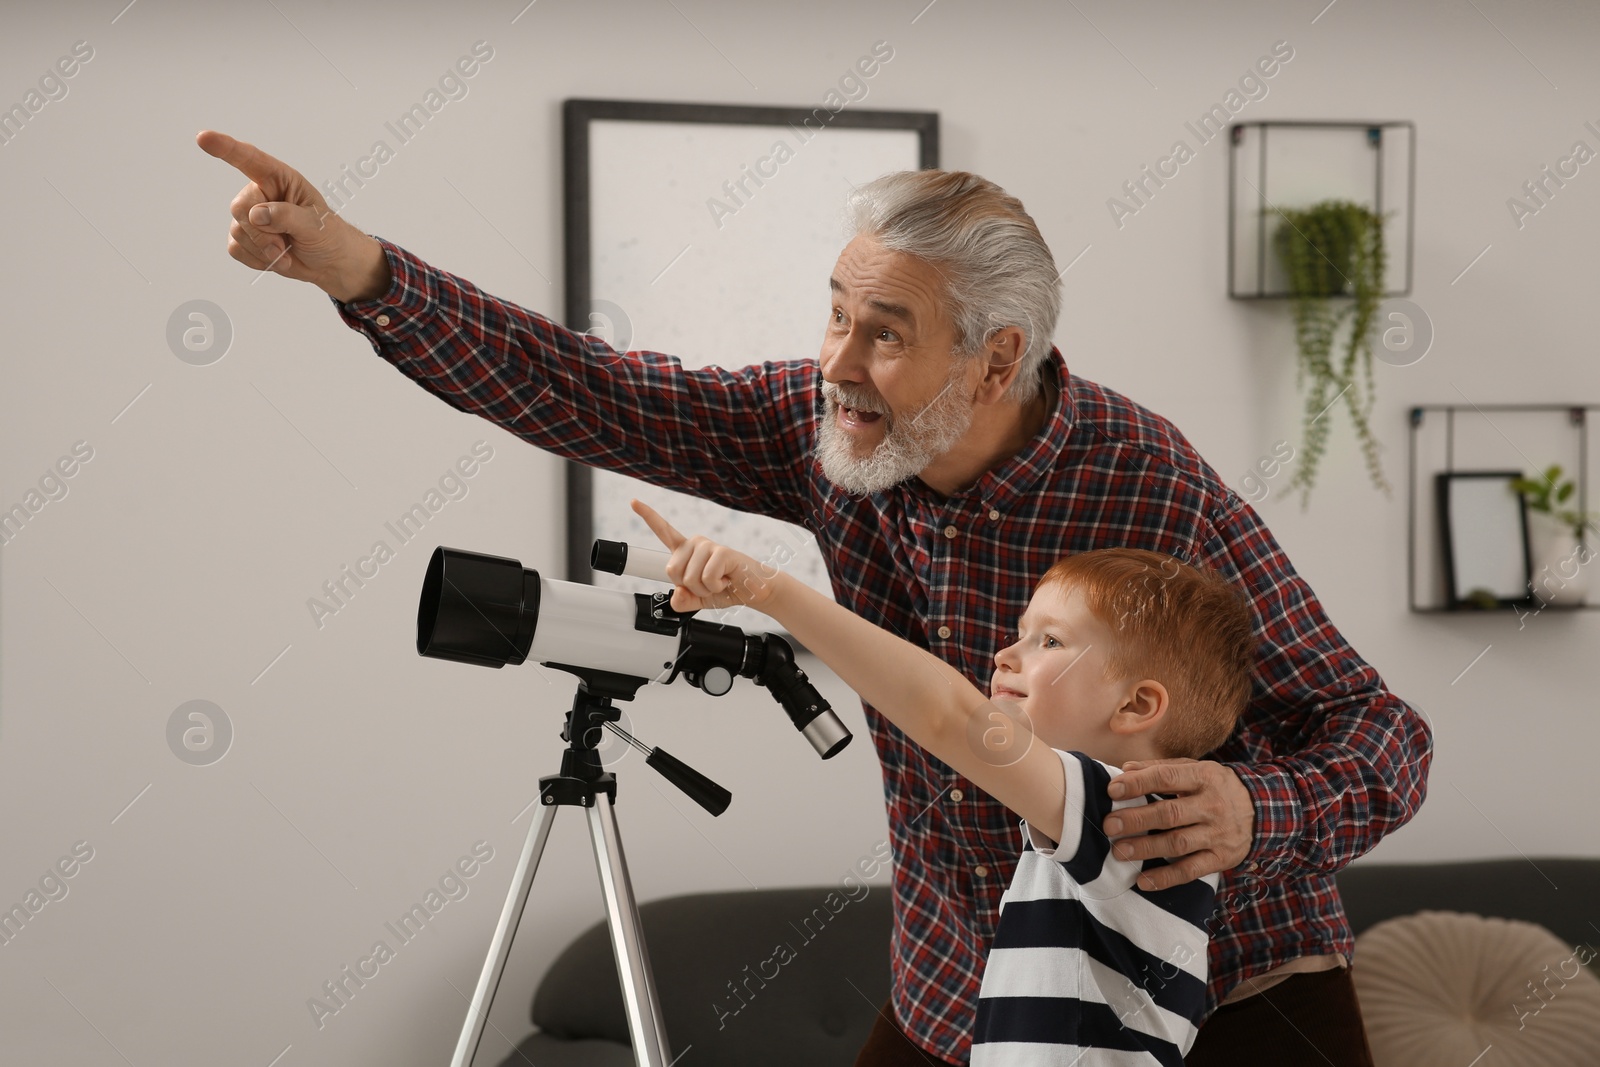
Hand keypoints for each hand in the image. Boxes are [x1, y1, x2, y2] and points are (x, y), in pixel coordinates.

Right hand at [196, 130, 390, 301]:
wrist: (328, 263)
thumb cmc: (327, 235)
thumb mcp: (315, 224)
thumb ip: (287, 216)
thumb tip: (256, 214)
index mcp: (280, 179)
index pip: (250, 159)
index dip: (225, 148)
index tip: (204, 138)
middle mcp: (260, 193)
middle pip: (240, 207)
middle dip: (262, 233)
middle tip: (285, 245)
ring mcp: (250, 216)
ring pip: (238, 230)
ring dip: (264, 249)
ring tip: (286, 251)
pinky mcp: (244, 238)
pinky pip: (236, 248)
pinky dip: (257, 260)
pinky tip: (275, 258)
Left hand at [630, 499, 782, 611]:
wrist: (753, 590)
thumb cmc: (727, 589)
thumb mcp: (698, 600)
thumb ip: (683, 601)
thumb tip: (677, 595)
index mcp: (686, 551)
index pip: (664, 531)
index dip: (648, 516)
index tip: (633, 501)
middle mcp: (695, 543)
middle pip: (672, 571)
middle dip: (689, 587)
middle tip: (708, 584)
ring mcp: (708, 545)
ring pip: (689, 578)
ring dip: (705, 589)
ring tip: (720, 582)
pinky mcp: (722, 551)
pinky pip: (707, 577)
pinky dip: (716, 587)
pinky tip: (726, 580)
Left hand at [1101, 758, 1254, 890]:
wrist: (1263, 810)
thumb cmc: (1217, 787)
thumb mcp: (1196, 769)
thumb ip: (1161, 768)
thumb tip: (1125, 769)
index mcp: (1204, 777)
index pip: (1166, 778)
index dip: (1138, 784)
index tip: (1112, 790)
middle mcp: (1212, 805)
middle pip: (1169, 813)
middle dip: (1136, 820)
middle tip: (1109, 826)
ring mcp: (1218, 833)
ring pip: (1178, 843)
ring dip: (1146, 848)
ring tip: (1119, 851)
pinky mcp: (1222, 858)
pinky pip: (1191, 870)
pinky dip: (1166, 878)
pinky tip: (1143, 881)